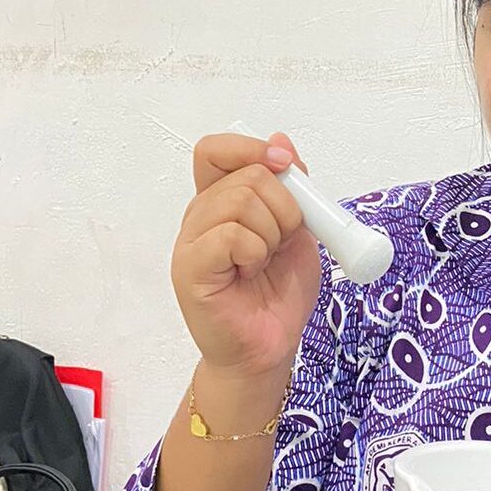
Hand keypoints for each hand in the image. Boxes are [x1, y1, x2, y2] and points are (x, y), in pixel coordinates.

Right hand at [170, 131, 320, 382]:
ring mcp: (192, 242)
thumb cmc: (278, 293)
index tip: (284, 164)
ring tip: (264, 263)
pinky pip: (230, 236)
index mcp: (222, 202)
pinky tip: (251, 273)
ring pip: (240, 201)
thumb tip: (281, 142)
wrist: (269, 348)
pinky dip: (255, 252)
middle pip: (244, 175)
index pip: (217, 150)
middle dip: (284, 207)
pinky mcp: (191, 269)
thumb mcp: (299, 231)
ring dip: (272, 233)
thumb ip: (293, 189)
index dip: (251, 148)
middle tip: (281, 243)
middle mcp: (201, 216)